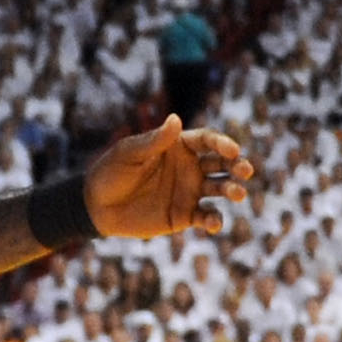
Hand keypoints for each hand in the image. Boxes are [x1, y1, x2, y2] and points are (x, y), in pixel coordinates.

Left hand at [85, 115, 253, 239]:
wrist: (96, 207)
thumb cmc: (111, 172)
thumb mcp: (130, 153)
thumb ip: (155, 141)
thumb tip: (176, 119)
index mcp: (179, 146)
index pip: (208, 141)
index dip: (222, 144)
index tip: (232, 150)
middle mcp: (190, 167)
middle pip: (221, 163)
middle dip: (236, 165)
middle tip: (246, 170)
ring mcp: (189, 192)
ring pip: (219, 189)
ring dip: (231, 190)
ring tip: (238, 194)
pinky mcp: (183, 216)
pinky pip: (205, 217)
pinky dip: (213, 220)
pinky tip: (214, 222)